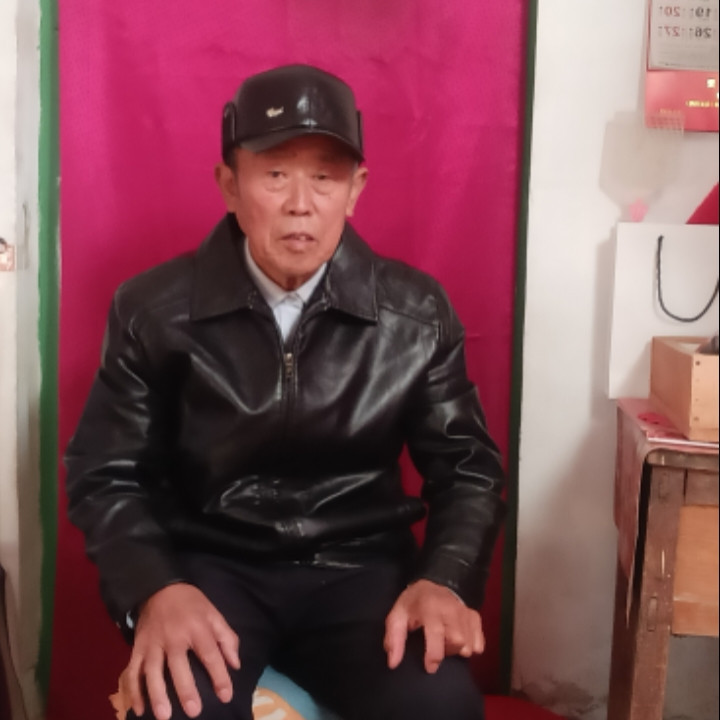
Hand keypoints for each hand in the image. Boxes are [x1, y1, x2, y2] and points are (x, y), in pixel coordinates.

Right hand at [123, 583, 240, 719]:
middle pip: (179, 665)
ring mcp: (153, 643)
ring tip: (163, 715)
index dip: (219, 676)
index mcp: (197, 627)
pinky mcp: (137, 647)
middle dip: (185, 689)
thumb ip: (226, 638)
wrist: (159, 588)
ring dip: (156, 694)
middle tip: (193, 711)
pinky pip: (132, 670)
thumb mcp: (213, 614)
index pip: (210, 654)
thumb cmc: (191, 604)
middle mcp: (174, 637)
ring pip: (152, 671)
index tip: (225, 695)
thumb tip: (235, 665)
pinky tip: (138, 709)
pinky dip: (133, 690)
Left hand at [384, 579, 484, 673]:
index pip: (437, 634)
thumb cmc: (415, 601)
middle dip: (447, 651)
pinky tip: (461, 641)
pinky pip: (479, 642)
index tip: (429, 667)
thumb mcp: (398, 615)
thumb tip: (393, 663)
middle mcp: (451, 610)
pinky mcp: (475, 617)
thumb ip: (394, 639)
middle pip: (458, 642)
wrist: (436, 580)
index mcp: (430, 608)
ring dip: (458, 650)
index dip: (434, 655)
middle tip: (437, 646)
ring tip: (447, 643)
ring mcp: (466, 613)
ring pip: (470, 644)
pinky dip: (471, 646)